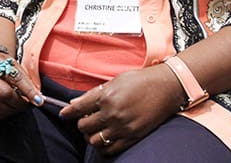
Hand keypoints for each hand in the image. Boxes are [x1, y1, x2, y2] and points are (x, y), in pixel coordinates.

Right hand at [0, 52, 42, 119]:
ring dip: (9, 110)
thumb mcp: (16, 67)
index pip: (16, 78)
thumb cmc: (4, 66)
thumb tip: (39, 99)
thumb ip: (26, 82)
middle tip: (26, 105)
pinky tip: (5, 109)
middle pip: (4, 94)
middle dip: (18, 103)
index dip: (29, 91)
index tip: (39, 101)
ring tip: (15, 107)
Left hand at [59, 66, 184, 154]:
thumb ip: (94, 93)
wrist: (165, 88)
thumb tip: (75, 103)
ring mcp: (122, 127)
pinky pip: (109, 149)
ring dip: (91, 136)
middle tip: (85, 119)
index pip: (79, 109)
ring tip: (95, 130)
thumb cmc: (140, 80)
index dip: (68, 113)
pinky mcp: (132, 137)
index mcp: (106, 96)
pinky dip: (103, 146)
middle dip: (81, 124)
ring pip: (94, 141)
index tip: (64, 114)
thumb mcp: (115, 81)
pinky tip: (105, 138)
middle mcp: (112, 113)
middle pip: (84, 126)